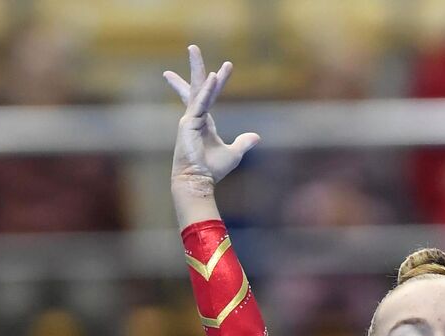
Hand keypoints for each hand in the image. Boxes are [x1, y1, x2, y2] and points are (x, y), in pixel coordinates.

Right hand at [164, 44, 260, 184]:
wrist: (198, 180)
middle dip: (195, 67)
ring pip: (197, 89)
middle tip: (192, 47)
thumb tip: (256, 136)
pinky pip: (200, 103)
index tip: (223, 67)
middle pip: (196, 86)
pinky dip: (207, 90)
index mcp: (204, 121)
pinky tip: (214, 77)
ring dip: (197, 69)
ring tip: (193, 48)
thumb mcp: (234, 153)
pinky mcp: (188, 123)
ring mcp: (190, 119)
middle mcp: (195, 117)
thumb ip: (243, 143)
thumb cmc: (212, 169)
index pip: (209, 96)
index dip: (216, 82)